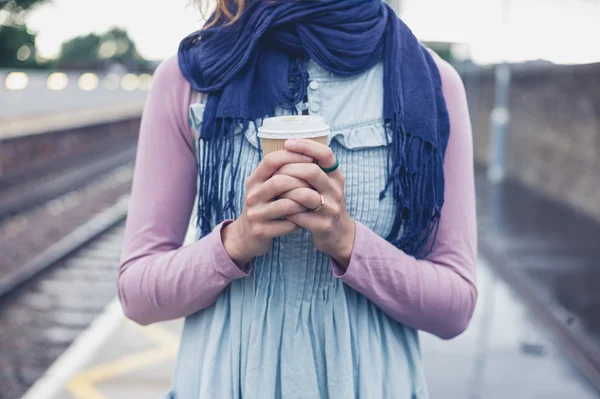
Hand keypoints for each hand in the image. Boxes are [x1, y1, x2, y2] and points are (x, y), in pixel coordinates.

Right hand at [222, 150, 314, 267]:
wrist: (246, 236)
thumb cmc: (265, 206)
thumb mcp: (265, 186)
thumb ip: (280, 171)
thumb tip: (308, 152)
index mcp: (254, 180)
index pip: (272, 160)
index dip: (293, 156)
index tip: (312, 158)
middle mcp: (252, 195)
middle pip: (279, 181)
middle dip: (301, 182)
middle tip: (317, 184)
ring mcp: (255, 214)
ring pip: (285, 204)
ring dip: (303, 203)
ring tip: (314, 202)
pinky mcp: (261, 231)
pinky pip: (287, 224)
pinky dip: (300, 221)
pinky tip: (306, 219)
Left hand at [277, 139, 355, 267]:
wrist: (338, 234)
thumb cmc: (324, 204)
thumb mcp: (325, 184)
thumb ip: (312, 167)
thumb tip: (287, 146)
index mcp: (336, 176)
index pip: (325, 154)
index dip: (306, 146)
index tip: (287, 143)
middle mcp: (336, 190)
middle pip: (312, 172)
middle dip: (289, 169)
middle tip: (274, 172)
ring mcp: (331, 209)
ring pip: (304, 194)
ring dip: (285, 191)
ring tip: (275, 190)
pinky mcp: (323, 226)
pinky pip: (299, 215)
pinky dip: (286, 210)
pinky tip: (279, 208)